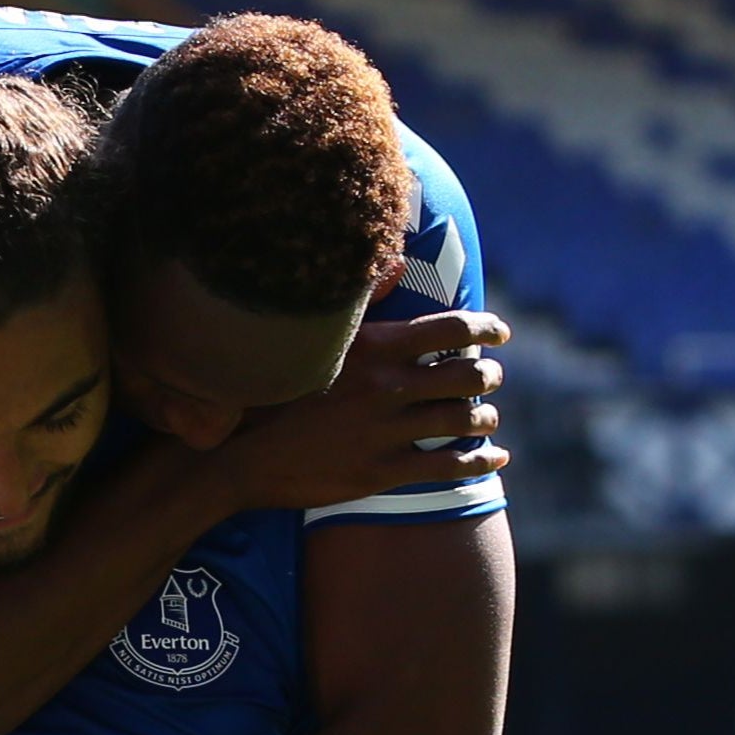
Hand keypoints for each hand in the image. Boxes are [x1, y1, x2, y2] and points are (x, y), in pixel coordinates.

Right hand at [214, 300, 511, 514]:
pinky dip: (480, 460)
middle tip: (490, 376)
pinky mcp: (382, 471)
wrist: (234, 456)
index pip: (451, 329)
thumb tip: (398, 263)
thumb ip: (361, 301)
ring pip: (464, 421)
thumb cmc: (266, 390)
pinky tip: (494, 457)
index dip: (486, 328)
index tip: (500, 333)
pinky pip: (449, 467)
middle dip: (488, 375)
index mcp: (374, 348)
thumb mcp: (310, 336)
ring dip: (485, 417)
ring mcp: (386, 431)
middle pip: (468, 375)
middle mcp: (386, 386)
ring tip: (486, 417)